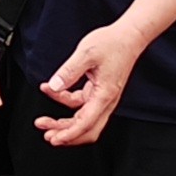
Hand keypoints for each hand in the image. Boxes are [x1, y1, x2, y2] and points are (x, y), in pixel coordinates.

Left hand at [34, 17, 149, 147]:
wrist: (129, 36)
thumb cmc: (113, 43)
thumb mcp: (86, 54)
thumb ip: (69, 71)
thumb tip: (54, 86)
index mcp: (105, 95)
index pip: (86, 124)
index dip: (69, 134)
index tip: (54, 138)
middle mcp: (105, 100)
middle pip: (86, 128)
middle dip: (66, 135)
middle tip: (48, 135)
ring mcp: (102, 96)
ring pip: (82, 118)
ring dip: (64, 122)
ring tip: (46, 122)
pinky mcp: (98, 90)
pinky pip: (79, 103)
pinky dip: (64, 101)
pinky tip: (50, 91)